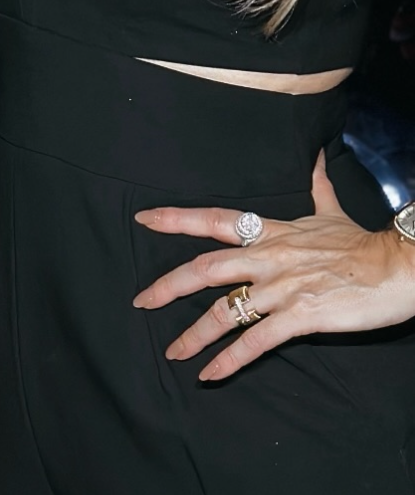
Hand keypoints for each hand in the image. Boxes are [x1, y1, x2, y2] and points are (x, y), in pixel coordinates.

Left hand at [133, 151, 414, 380]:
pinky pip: (255, 341)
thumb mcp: (331, 210)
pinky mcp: (300, 316)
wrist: (397, 267)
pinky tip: (210, 374)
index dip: (177, 219)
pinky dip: (229, 359)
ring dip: (194, 335)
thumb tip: (316, 157)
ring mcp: (282, 287)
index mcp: (272, 232)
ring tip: (174, 352)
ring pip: (225, 310)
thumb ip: (316, 187)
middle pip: (207, 267)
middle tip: (141, 301)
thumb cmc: (363, 243)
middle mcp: (268, 257)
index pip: (215, 219)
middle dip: (169, 285)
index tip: (144, 219)